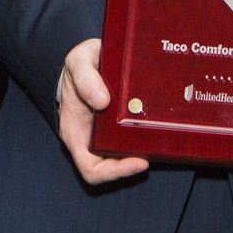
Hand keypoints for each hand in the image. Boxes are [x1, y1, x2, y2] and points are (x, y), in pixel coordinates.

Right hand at [57, 38, 149, 184]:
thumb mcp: (78, 62)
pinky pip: (131, 139)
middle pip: (110, 167)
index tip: (138, 162)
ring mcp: (105, 133)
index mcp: (75, 131)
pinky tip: (157, 130)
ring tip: (157, 142)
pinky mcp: (119, 125)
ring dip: (140, 153)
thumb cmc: (80, 64)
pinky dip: (143, 139)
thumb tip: (101, 101)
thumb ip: (85, 78)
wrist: (88, 59)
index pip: (91, 169)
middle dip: (131, 165)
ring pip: (123, 156)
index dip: (114, 172)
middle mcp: (90, 138)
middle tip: (152, 153)